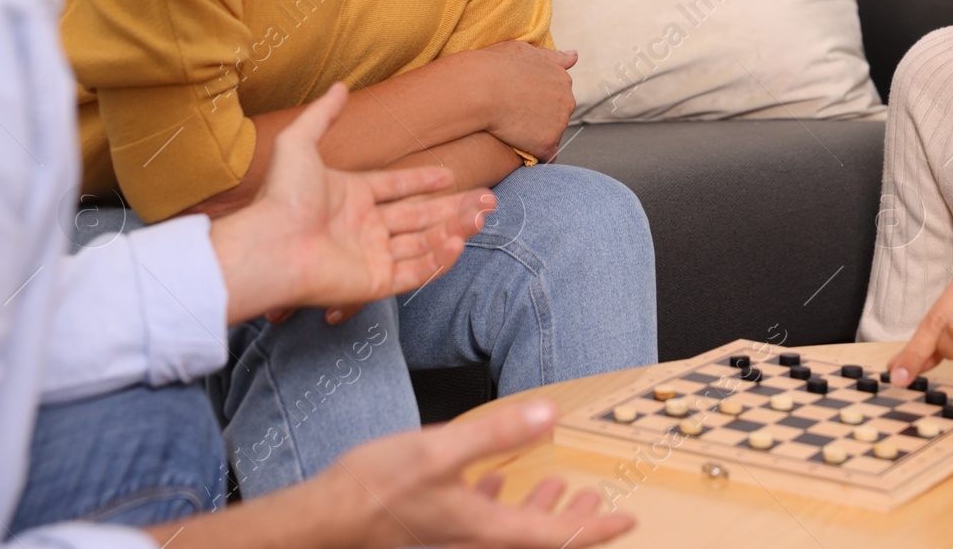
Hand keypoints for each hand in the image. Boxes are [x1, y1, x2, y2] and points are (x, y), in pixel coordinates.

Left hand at [212, 83, 493, 323]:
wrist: (271, 246)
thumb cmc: (282, 198)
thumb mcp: (300, 144)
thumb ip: (323, 115)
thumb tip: (340, 86)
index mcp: (351, 198)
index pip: (396, 188)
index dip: (423, 180)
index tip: (450, 174)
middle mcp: (364, 228)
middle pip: (420, 216)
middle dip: (455, 207)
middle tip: (488, 199)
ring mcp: (371, 257)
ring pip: (424, 242)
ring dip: (454, 229)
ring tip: (482, 214)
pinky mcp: (375, 283)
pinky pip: (415, 271)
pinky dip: (439, 259)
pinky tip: (458, 241)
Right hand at [325, 399, 635, 548]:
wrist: (325, 519)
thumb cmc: (375, 490)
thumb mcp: (442, 449)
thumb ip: (497, 432)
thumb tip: (548, 416)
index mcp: (487, 531)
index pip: (557, 537)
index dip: (596, 529)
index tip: (627, 519)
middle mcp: (476, 542)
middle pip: (539, 539)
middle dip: (571, 519)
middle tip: (595, 500)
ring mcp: (455, 539)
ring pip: (510, 531)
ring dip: (536, 509)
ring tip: (556, 486)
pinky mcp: (435, 530)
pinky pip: (481, 524)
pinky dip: (498, 504)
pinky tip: (492, 480)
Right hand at [473, 42, 576, 160]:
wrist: (479, 88)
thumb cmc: (495, 66)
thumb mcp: (525, 51)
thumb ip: (552, 57)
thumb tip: (574, 56)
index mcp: (562, 78)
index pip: (557, 96)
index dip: (537, 101)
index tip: (520, 103)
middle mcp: (567, 100)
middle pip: (558, 116)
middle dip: (541, 119)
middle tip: (514, 118)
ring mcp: (559, 123)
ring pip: (552, 135)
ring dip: (537, 136)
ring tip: (512, 132)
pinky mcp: (547, 143)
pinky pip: (546, 155)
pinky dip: (534, 154)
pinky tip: (519, 151)